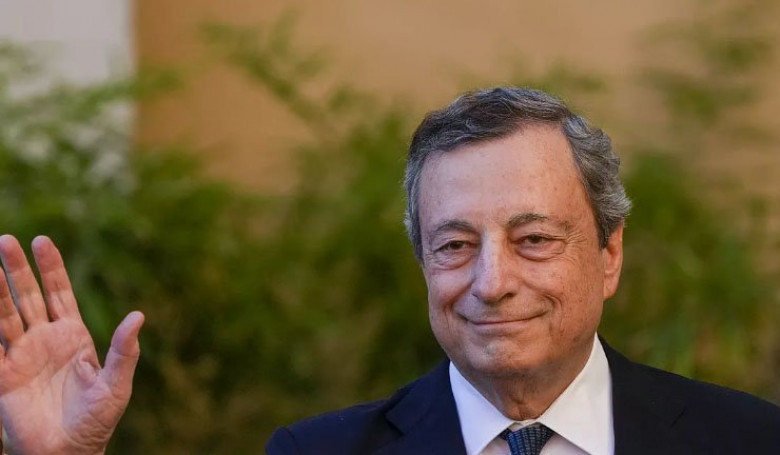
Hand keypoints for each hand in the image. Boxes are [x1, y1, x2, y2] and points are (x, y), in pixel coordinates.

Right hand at [0, 235, 143, 454]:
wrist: (68, 453)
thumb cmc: (96, 421)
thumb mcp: (116, 385)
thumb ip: (124, 351)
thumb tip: (138, 315)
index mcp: (74, 336)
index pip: (60, 294)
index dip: (51, 268)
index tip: (42, 241)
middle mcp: (45, 340)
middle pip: (29, 297)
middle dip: (18, 269)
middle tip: (7, 240)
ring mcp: (22, 356)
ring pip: (6, 316)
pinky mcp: (4, 376)